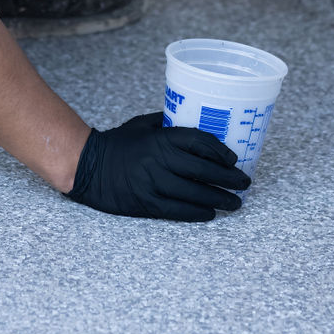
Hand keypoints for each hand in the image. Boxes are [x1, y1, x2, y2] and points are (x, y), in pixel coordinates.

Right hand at [66, 112, 250, 220]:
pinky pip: (178, 210)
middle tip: (245, 183)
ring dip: (219, 199)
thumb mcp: (142, 125)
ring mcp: (154, 183)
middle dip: (228, 178)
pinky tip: (210, 213)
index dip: (220, 151)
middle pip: (203, 170)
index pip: (199, 142)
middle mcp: (160, 160)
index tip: (233, 159)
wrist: (88, 167)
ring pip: (195, 193)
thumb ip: (168, 123)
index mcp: (160, 138)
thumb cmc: (116, 143)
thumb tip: (194, 120)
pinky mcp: (147, 203)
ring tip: (235, 203)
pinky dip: (197, 213)